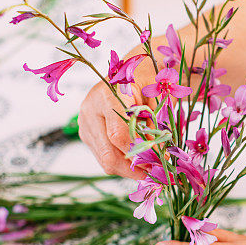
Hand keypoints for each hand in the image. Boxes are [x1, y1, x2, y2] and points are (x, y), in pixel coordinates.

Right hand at [78, 54, 153, 178]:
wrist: (130, 71)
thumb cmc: (146, 80)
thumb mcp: (157, 97)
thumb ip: (156, 124)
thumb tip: (160, 155)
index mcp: (106, 96)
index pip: (118, 135)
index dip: (139, 153)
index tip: (158, 162)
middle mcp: (90, 110)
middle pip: (108, 153)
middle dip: (133, 168)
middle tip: (155, 173)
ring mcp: (85, 124)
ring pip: (105, 160)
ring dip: (129, 169)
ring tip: (149, 168)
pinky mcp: (86, 133)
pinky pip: (104, 156)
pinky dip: (122, 163)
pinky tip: (137, 159)